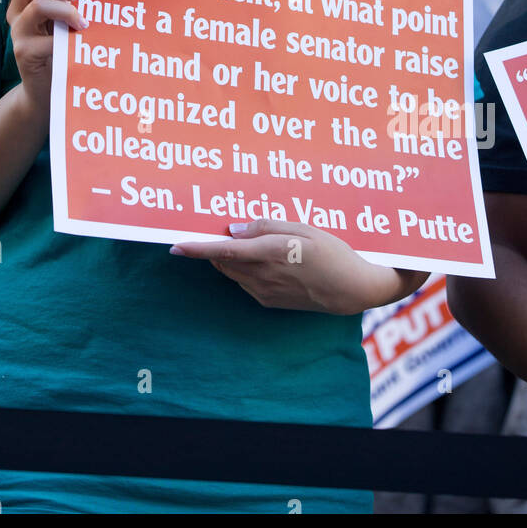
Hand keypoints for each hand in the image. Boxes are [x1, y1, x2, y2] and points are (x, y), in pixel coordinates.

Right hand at [7, 0, 86, 116]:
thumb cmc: (60, 50)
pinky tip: (80, 45)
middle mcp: (17, 12)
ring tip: (84, 23)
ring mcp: (18, 32)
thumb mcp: (63, 22)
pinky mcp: (24, 53)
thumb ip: (69, 4)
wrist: (46, 90)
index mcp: (25, 0)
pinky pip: (48, 40)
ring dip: (66, 10)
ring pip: (38, 5)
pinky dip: (68, 40)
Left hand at [170, 219, 411, 314]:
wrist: (352, 289)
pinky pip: (245, 281)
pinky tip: (261, 257)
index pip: (222, 251)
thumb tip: (235, 230)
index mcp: (269, 254)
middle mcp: (262, 276)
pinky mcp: (269, 301)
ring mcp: (265, 292)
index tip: (174, 246)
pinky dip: (243, 268)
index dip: (196, 249)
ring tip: (243, 240)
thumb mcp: (303, 228)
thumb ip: (266, 226)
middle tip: (215, 228)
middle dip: (212, 247)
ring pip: (232, 271)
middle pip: (222, 261)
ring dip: (228, 257)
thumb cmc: (332, 251)